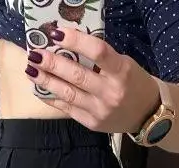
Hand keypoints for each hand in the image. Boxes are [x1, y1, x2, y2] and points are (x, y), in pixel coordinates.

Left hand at [26, 26, 159, 133]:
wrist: (147, 115)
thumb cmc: (133, 83)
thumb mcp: (124, 64)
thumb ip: (101, 58)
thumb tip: (68, 44)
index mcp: (122, 71)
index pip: (97, 52)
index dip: (75, 41)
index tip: (56, 32)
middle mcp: (110, 92)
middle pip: (77, 75)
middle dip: (52, 63)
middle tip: (35, 53)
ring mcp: (100, 110)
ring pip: (68, 94)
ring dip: (46, 81)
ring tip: (31, 70)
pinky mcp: (92, 123)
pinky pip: (68, 109)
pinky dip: (52, 98)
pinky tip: (40, 89)